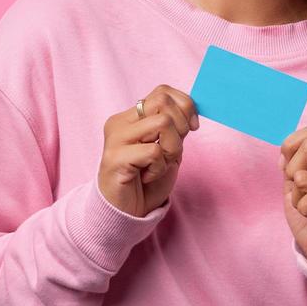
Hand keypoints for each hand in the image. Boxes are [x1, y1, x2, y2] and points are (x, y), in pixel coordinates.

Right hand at [98, 85, 199, 217]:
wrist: (125, 214)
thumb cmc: (146, 182)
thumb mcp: (167, 148)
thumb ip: (174, 127)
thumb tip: (191, 110)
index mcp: (130, 117)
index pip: (162, 92)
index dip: (185, 106)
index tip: (192, 128)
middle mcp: (119, 123)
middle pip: (162, 102)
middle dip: (181, 126)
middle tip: (172, 151)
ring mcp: (114, 139)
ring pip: (162, 123)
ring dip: (172, 148)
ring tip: (159, 165)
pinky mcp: (114, 158)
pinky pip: (154, 151)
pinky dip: (160, 167)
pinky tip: (147, 176)